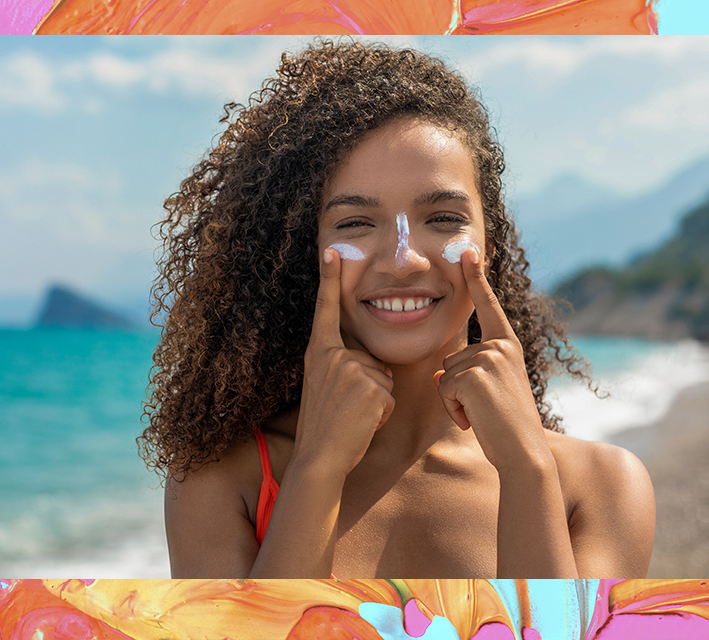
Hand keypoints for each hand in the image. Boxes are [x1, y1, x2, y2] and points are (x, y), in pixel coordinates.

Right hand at [293, 247, 394, 477]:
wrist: (319, 457)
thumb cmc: (325, 427)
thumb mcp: (325, 387)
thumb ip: (344, 368)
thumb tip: (375, 368)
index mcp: (319, 352)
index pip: (326, 310)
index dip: (329, 279)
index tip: (331, 251)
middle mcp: (333, 356)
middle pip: (372, 359)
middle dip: (370, 385)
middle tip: (346, 409)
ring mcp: (352, 370)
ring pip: (384, 378)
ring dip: (376, 401)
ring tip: (353, 416)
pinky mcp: (370, 387)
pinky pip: (389, 396)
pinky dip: (382, 413)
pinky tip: (362, 423)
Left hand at [434, 248, 550, 469]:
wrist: (523, 453)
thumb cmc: (506, 427)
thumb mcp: (489, 392)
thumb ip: (470, 374)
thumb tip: (441, 376)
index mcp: (507, 345)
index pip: (488, 306)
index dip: (476, 277)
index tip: (468, 249)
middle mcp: (499, 346)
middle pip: (452, 358)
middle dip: (458, 389)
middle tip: (485, 410)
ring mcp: (488, 358)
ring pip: (446, 375)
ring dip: (455, 401)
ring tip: (483, 415)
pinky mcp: (474, 375)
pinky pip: (444, 389)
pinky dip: (454, 410)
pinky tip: (476, 420)